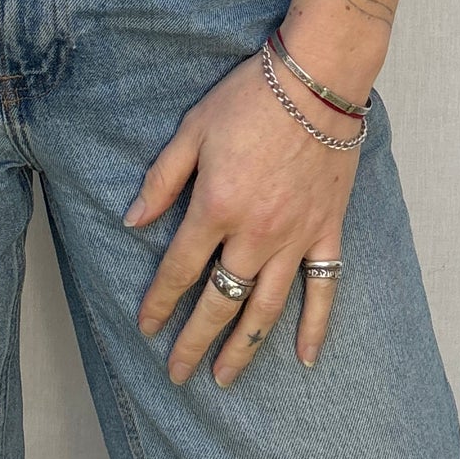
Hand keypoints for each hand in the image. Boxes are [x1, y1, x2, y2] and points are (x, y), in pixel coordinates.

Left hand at [125, 50, 359, 385]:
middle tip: (176, 373)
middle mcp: (255, 235)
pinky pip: (323, 288)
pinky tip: (304, 358)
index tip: (145, 327)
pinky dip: (315, 326)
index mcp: (215, 208)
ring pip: (266, 308)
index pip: (179, 270)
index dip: (159, 301)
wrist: (317, 81)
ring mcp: (295, 238)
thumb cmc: (250, 97)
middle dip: (194, 341)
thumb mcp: (192, 129)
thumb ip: (162, 180)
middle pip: (220, 302)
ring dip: (243, 347)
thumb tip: (132, 222)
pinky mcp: (327, 231)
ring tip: (224, 377)